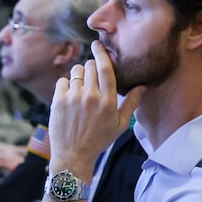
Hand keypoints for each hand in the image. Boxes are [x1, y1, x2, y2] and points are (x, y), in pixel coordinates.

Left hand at [48, 41, 145, 175]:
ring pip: (76, 71)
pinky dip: (66, 85)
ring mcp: (73, 98)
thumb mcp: (120, 124)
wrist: (73, 155)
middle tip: (91, 80)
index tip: (97, 45)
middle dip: (91, 68)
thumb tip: (143, 85)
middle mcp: (91, 97)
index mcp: (108, 101)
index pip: (106, 69)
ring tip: (81, 90)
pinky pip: (62, 81)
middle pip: (90, 66)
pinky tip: (70, 97)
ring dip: (79, 76)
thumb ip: (131, 103)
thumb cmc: (98, 140)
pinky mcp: (58, 100)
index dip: (101, 53)